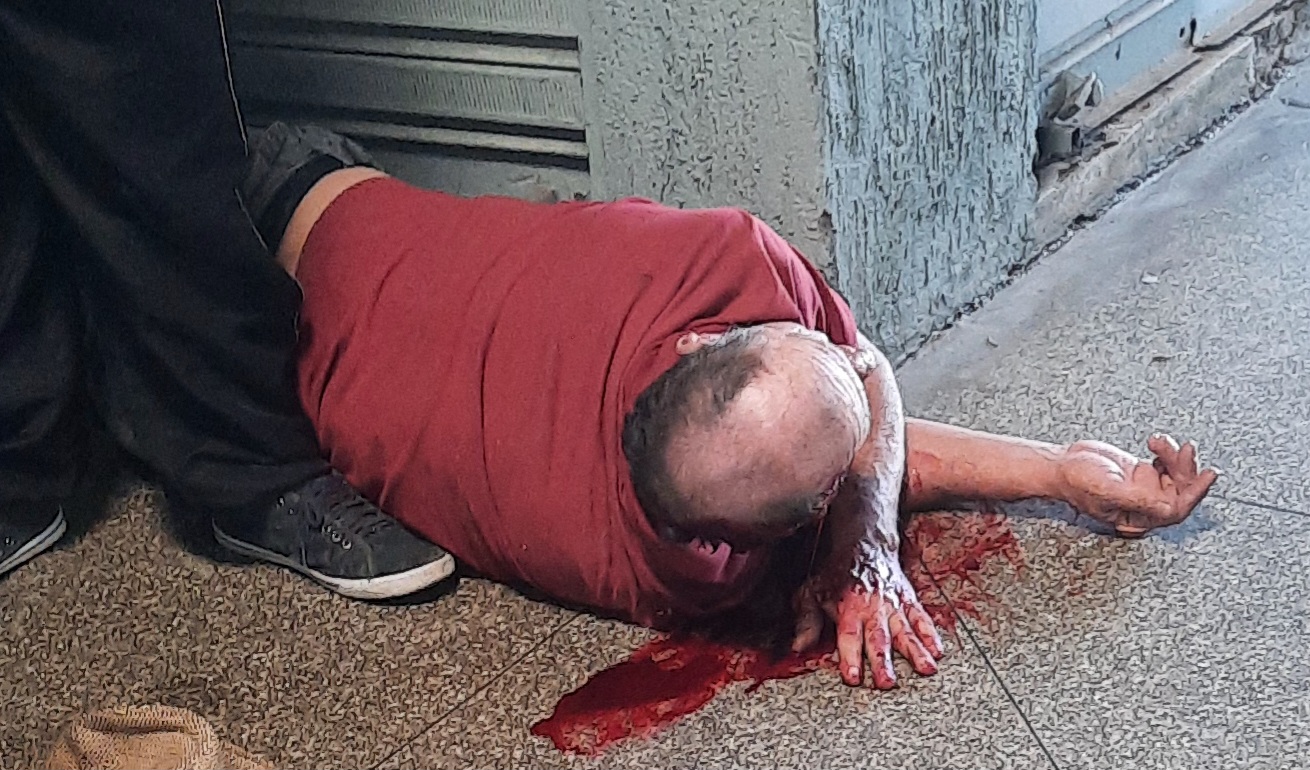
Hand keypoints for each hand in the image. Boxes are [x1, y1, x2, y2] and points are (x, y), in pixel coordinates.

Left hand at [791, 547, 943, 688]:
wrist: (865, 546)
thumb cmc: (837, 575)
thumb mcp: (812, 592)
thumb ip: (807, 621)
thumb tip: (798, 646)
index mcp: (848, 608)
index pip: (849, 637)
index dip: (850, 658)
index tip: (853, 678)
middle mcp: (873, 608)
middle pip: (879, 638)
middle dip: (882, 661)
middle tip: (887, 682)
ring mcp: (893, 605)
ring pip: (905, 630)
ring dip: (916, 650)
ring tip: (926, 669)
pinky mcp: (909, 601)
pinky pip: (922, 618)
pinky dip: (931, 633)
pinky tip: (938, 650)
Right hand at [1058, 433, 1218, 536]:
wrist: (1061, 463)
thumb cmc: (1075, 480)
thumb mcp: (1106, 489)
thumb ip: (1137, 499)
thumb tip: (1168, 507)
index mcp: (1137, 517)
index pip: (1175, 510)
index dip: (1194, 494)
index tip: (1207, 475)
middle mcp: (1145, 505)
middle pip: (1180, 491)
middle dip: (1186, 470)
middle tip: (1188, 451)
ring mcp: (1144, 488)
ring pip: (1175, 476)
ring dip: (1175, 458)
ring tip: (1162, 442)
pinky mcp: (1141, 473)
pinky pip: (1165, 464)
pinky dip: (1165, 451)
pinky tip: (1155, 442)